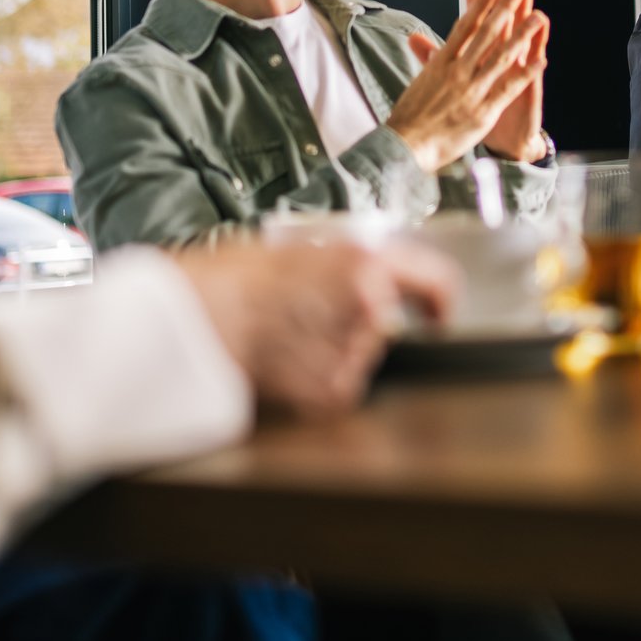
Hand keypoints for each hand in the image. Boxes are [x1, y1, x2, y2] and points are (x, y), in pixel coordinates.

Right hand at [177, 240, 459, 417]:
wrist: (200, 319)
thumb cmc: (235, 277)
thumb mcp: (302, 248)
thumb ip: (347, 265)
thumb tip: (371, 280)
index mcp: (365, 263)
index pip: (437, 282)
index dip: (440, 300)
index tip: (437, 312)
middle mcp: (371, 306)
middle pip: (387, 324)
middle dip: (359, 325)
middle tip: (313, 319)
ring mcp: (355, 353)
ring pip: (359, 356)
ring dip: (333, 351)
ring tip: (287, 336)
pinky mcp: (334, 392)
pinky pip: (338, 386)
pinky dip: (315, 379)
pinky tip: (283, 360)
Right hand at [385, 0, 548, 173]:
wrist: (404, 147)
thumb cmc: (409, 119)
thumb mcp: (417, 82)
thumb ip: (426, 58)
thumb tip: (415, 38)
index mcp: (442, 63)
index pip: (464, 26)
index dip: (481, 3)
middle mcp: (457, 72)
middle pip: (486, 33)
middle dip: (506, 6)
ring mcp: (471, 90)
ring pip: (501, 56)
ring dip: (522, 35)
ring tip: (538, 16)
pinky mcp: (482, 112)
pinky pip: (508, 89)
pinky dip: (525, 74)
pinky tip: (540, 60)